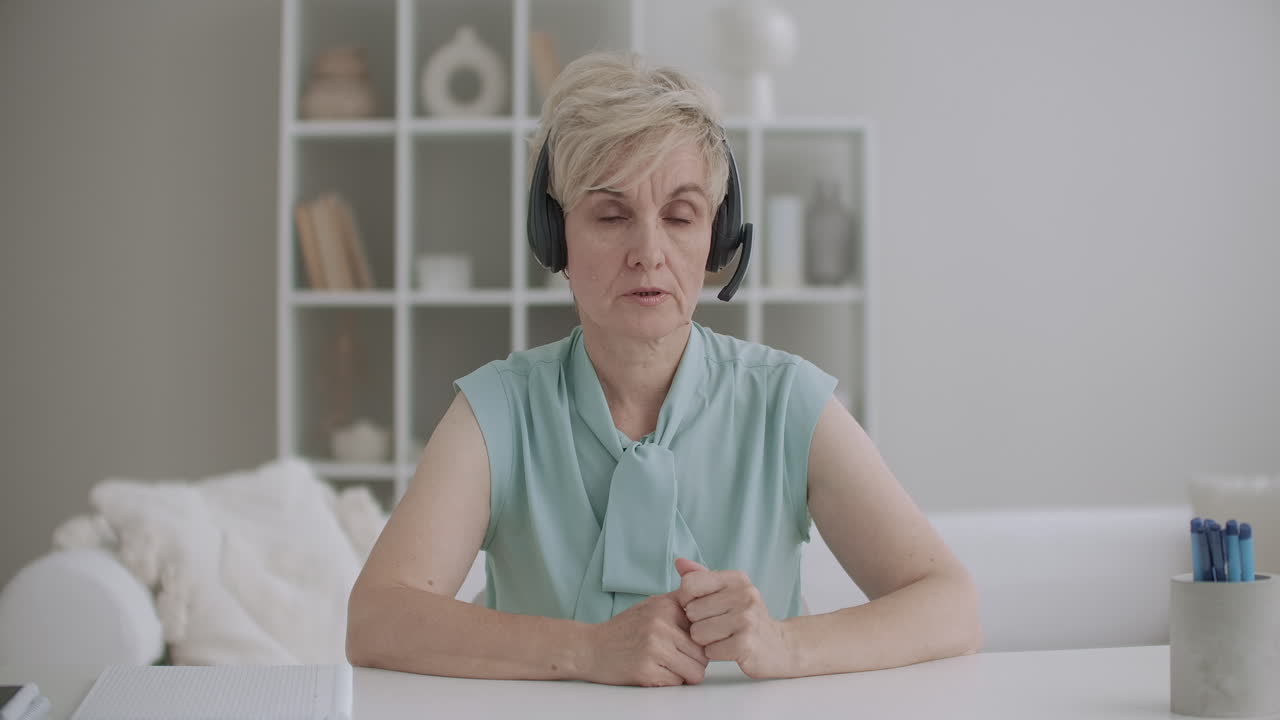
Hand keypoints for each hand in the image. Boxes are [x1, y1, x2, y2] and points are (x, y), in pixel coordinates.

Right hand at [582, 591, 708, 686]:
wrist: (590, 649)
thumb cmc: (625, 629)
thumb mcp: (653, 604)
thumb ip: (681, 600)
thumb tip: (713, 597)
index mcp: (666, 606)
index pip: (706, 628)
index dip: (701, 639)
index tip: (689, 642)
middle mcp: (661, 624)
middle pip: (704, 653)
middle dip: (695, 660)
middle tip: (676, 658)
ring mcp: (653, 647)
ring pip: (696, 671)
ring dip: (685, 674)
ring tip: (668, 665)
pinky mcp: (645, 671)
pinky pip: (677, 683)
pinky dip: (669, 681)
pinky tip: (654, 671)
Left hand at [674, 558, 793, 678]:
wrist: (780, 646)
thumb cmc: (746, 618)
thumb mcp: (728, 592)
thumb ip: (702, 577)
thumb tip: (679, 562)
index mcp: (737, 579)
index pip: (690, 583)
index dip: (687, 600)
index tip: (702, 607)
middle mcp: (744, 595)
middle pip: (692, 611)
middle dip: (699, 623)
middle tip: (719, 626)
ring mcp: (746, 619)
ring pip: (698, 632)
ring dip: (706, 640)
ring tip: (724, 637)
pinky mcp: (746, 645)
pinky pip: (710, 651)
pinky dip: (716, 653)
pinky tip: (730, 649)